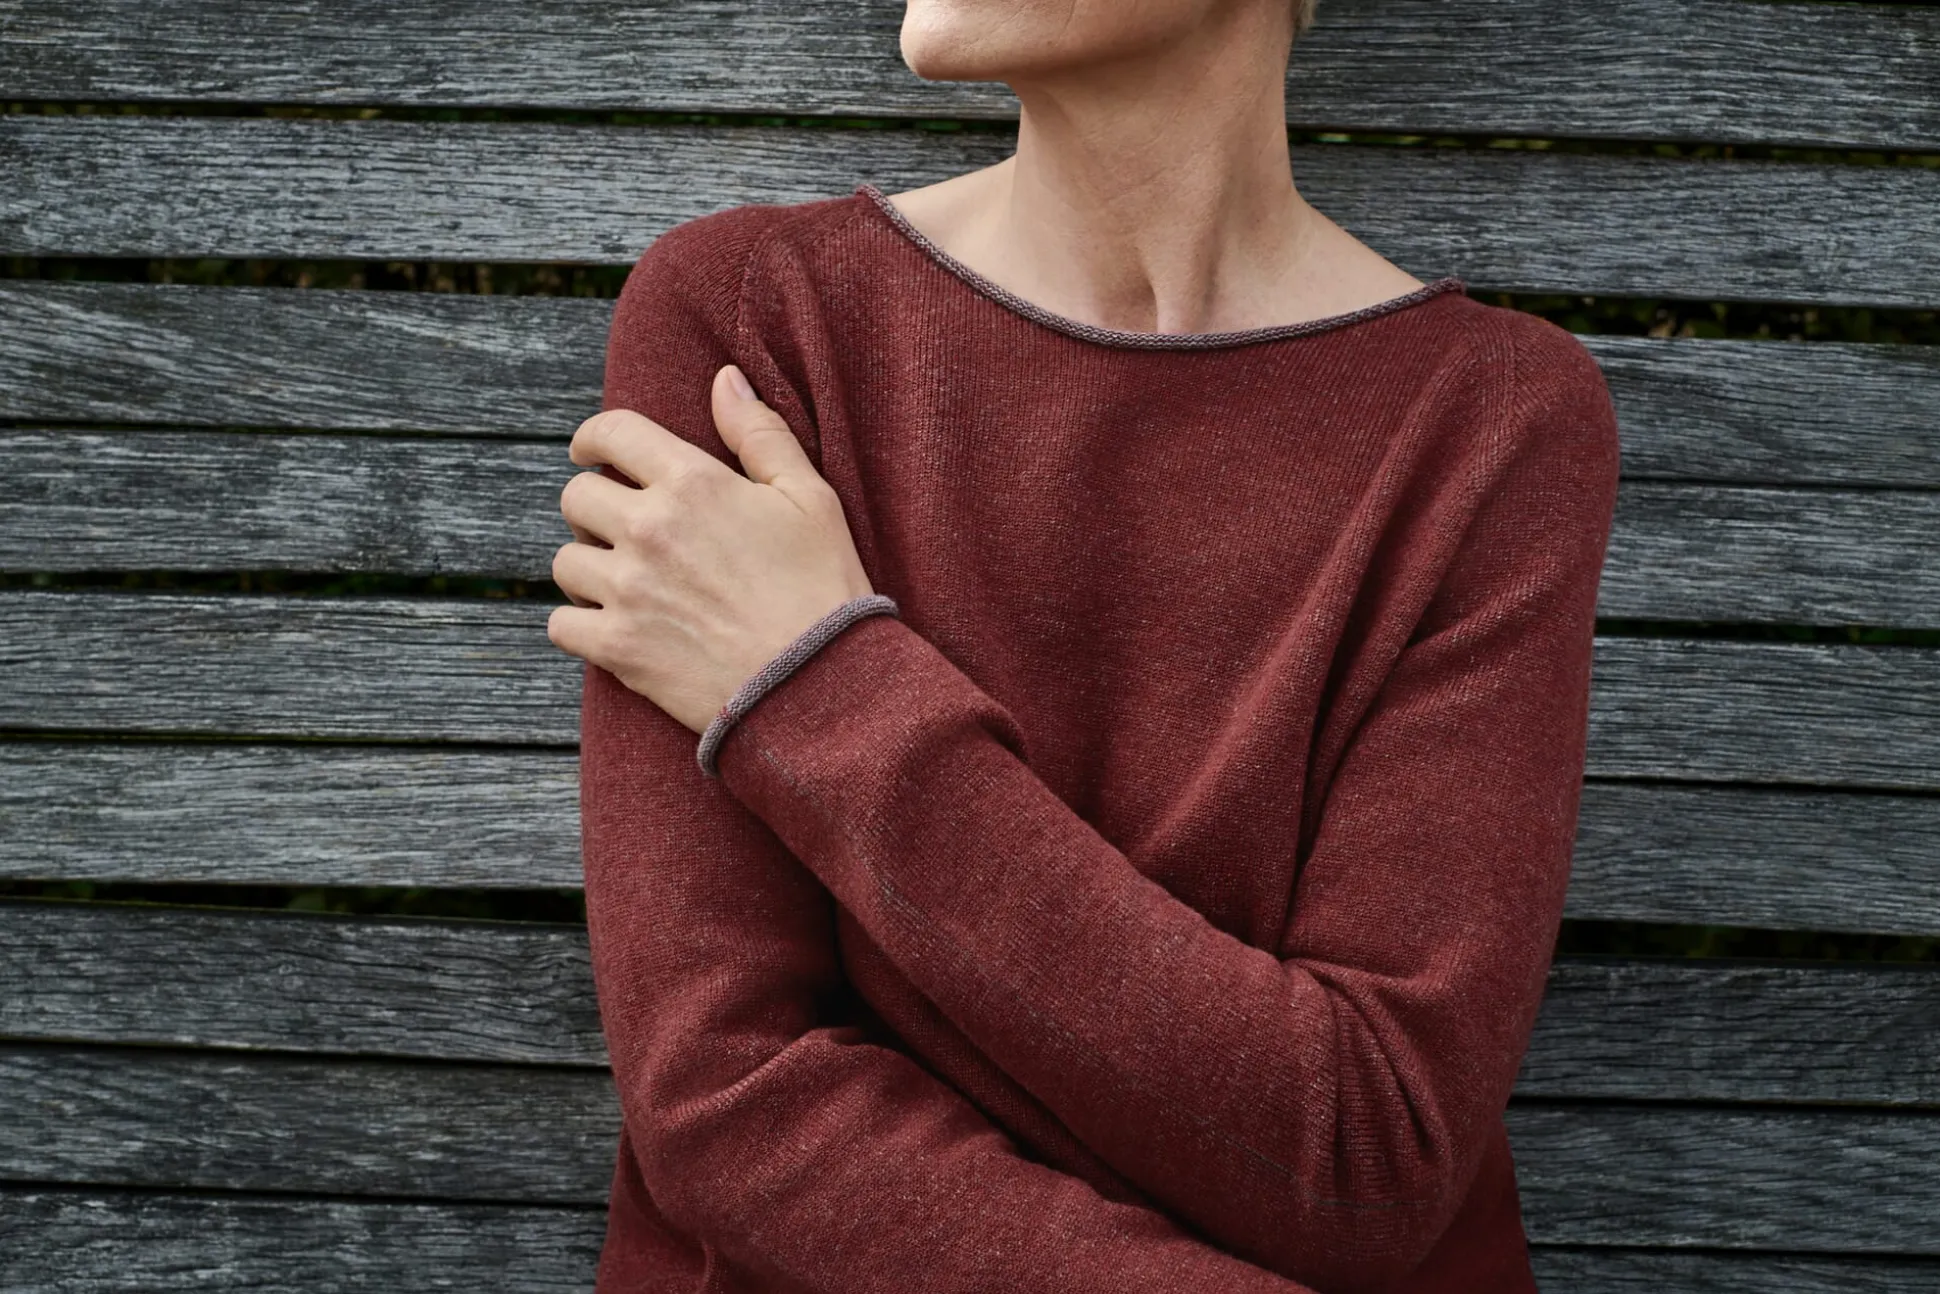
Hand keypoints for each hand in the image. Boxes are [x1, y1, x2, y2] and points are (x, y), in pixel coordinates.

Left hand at [548, 363, 875, 733]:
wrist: (821, 686)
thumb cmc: (823, 589)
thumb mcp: (809, 498)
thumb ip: (760, 433)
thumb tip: (724, 379)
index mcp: (693, 482)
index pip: (612, 432)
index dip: (594, 438)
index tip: (591, 452)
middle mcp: (649, 529)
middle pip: (577, 497)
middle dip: (594, 506)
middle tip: (621, 527)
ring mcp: (628, 590)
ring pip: (566, 561)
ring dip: (588, 567)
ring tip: (621, 582)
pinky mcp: (618, 648)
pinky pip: (561, 624)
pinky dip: (579, 624)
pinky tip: (611, 627)